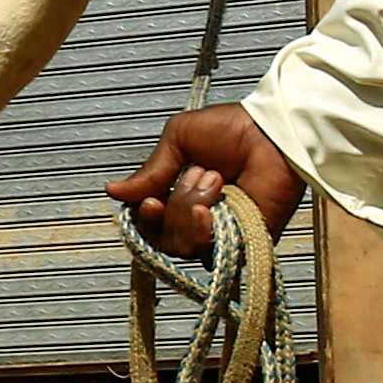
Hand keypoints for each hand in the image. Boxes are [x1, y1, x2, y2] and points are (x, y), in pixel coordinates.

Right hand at [106, 106, 304, 262]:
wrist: (270, 132)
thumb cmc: (231, 129)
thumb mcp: (179, 138)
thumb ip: (150, 171)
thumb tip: (112, 192)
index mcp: (178, 196)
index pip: (149, 225)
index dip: (144, 219)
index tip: (150, 201)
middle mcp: (196, 220)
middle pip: (162, 240)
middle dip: (172, 206)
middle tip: (196, 174)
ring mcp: (220, 234)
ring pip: (182, 246)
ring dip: (188, 210)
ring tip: (214, 181)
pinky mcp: (243, 243)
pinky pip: (210, 253)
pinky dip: (202, 231)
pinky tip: (209, 210)